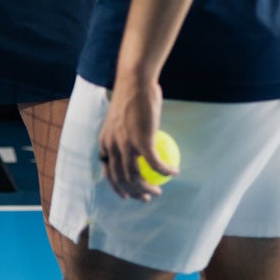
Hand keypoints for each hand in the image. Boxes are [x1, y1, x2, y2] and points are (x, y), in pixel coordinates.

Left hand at [98, 76, 172, 201]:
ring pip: (136, 177)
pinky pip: (156, 163)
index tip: (127, 194)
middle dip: (133, 193)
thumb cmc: (132, 96)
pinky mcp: (141, 141)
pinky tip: (174, 172)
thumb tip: (137, 147)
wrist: (135, 82)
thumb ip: (126, 135)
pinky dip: (166, 170)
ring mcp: (125, 145)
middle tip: (146, 197)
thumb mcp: (122, 119)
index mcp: (105, 142)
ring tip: (158, 191)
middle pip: (121, 179)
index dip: (117, 187)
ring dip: (148, 189)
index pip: (108, 171)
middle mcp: (111, 146)